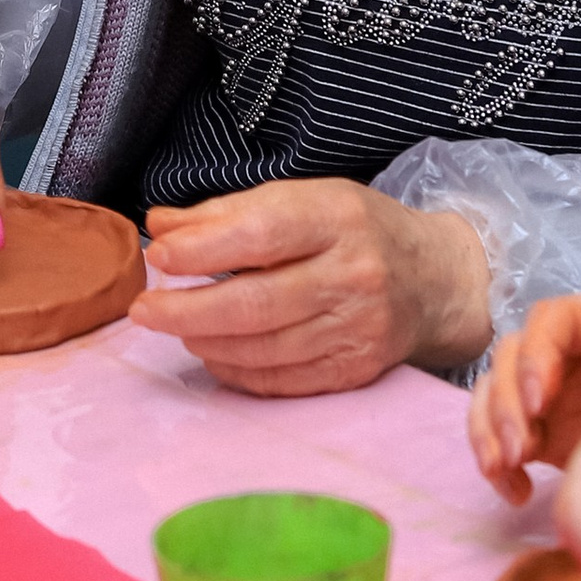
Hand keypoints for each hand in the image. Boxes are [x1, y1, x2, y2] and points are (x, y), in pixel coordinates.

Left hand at [128, 181, 487, 395]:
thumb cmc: (356, 231)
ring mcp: (358, 329)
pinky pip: (282, 381)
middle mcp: (354, 275)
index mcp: (339, 219)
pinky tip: (214, 352)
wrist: (436, 280)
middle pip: (258, 303)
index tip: (160, 255)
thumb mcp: (303, 200)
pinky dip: (237, 370)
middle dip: (189, 309)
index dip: (204, 249)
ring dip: (207, 340)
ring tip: (177, 325)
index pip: (263, 234)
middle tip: (144, 310)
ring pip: (264, 349)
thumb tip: (162, 224)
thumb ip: (229, 212)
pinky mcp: (355, 370)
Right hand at [469, 293, 580, 504]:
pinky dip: (497, 462)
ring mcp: (561, 393)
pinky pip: (504, 436)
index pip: (554, 318)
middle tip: (518, 450)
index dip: (537, 353)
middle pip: (514, 354)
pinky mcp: (552, 434)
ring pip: (497, 392)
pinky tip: (518, 492)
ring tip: (507, 471)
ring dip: (488, 429)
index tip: (543, 400)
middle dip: (505, 400)